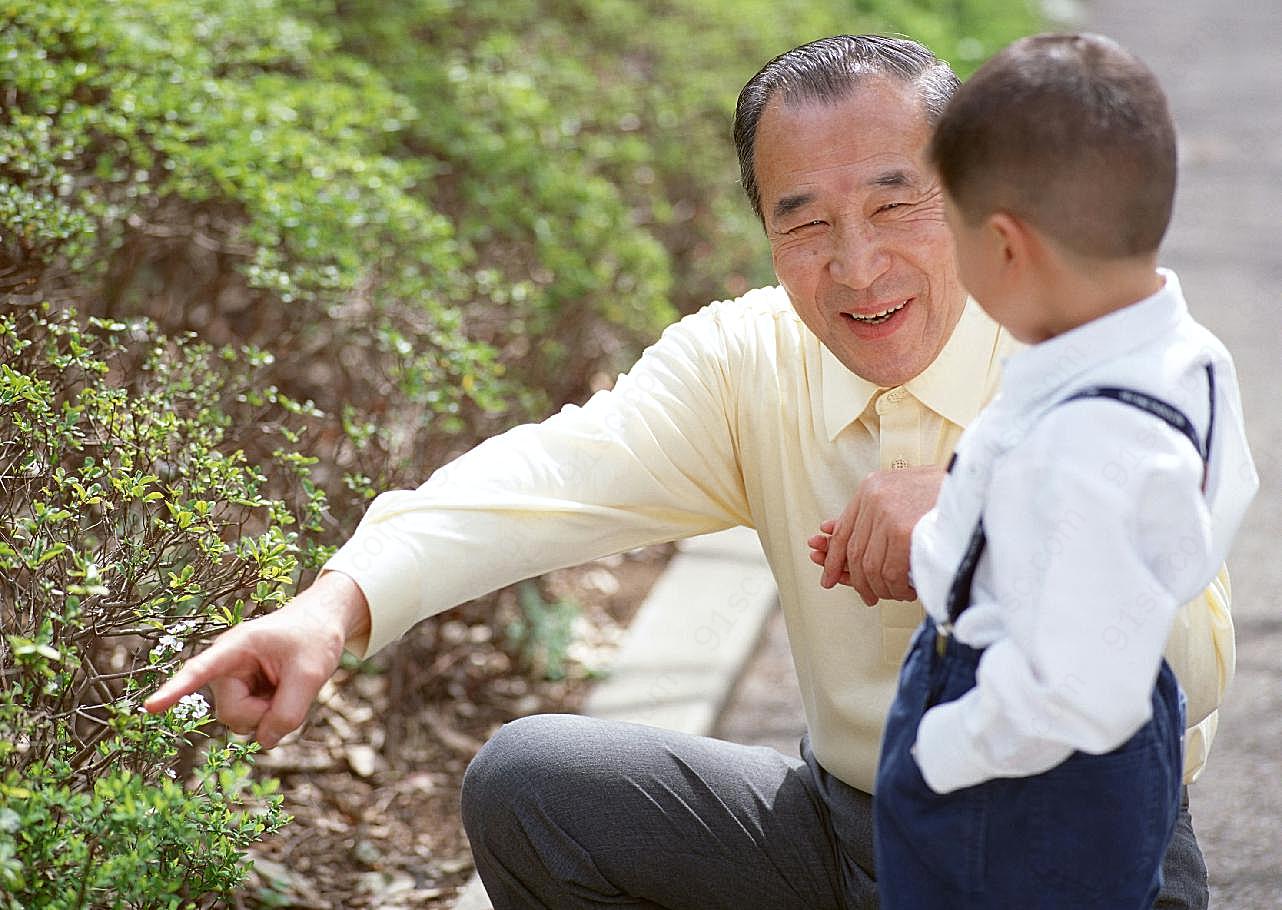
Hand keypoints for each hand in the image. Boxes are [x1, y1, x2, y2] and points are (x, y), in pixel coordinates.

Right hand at [144, 571, 370, 748]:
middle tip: (290, 687)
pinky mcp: (242, 696)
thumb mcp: (310, 675)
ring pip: (242, 722)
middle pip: (232, 714)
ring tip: (287, 684)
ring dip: (269, 714)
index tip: (150, 707)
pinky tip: (283, 692)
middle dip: (264, 713)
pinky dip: (273, 715)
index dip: (175, 690)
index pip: (200, 671)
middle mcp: (226, 667)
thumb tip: (263, 743)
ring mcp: (233, 684)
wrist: (320, 624)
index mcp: (236, 648)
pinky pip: (254, 722)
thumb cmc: (313, 639)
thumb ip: (288, 712)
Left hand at [807, 465, 945, 605]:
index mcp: (871, 486)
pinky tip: (908, 590)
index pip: (843, 531)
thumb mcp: (904, 493)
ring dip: (883, 588)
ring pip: (870, 567)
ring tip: (897, 592)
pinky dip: (898, 588)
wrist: (980, 485)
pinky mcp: (904, 531)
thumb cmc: (946, 494)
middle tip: (868, 596)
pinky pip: (890, 573)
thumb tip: (828, 532)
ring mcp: (888, 514)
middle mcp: (874, 497)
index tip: (829, 578)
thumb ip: (871, 513)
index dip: (834, 560)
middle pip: (854, 553)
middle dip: (858, 581)